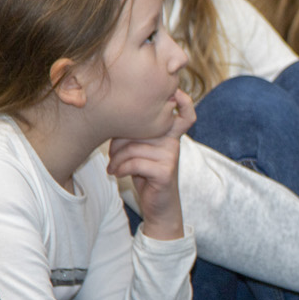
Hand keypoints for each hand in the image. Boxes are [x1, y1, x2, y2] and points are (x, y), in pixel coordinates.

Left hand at [108, 90, 194, 239]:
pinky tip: (118, 173)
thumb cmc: (145, 173)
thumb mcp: (140, 149)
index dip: (185, 101)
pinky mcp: (165, 171)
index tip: (175, 94)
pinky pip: (135, 163)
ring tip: (113, 167)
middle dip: (118, 143)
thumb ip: (135, 133)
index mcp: (170, 133)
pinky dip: (121, 169)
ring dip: (116, 160)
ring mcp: (171, 155)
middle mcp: (174, 141)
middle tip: (113, 155)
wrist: (158, 205)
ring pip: (133, 148)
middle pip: (139, 130)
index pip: (185, 113)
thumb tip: (115, 121)